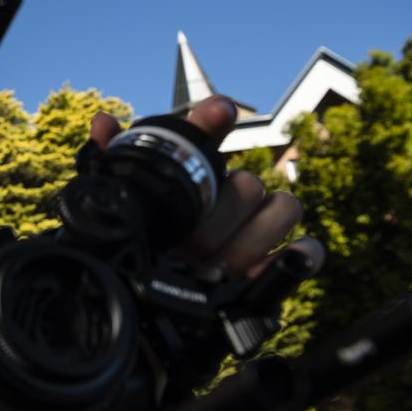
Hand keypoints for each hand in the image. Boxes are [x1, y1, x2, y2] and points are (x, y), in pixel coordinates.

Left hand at [89, 95, 324, 278]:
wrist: (155, 300)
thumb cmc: (146, 250)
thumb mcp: (123, 213)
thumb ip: (112, 165)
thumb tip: (103, 121)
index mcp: (195, 176)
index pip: (208, 134)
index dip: (213, 121)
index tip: (218, 110)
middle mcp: (233, 195)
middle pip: (248, 184)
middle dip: (219, 219)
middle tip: (186, 245)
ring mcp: (260, 228)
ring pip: (284, 208)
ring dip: (250, 239)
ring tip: (213, 266)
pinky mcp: (279, 264)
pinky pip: (308, 249)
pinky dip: (301, 255)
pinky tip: (282, 263)